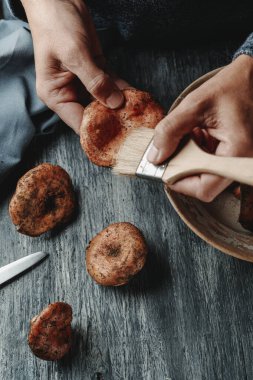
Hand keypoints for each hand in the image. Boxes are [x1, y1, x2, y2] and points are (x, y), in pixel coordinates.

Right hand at [21, 0, 126, 133]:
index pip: (78, 122)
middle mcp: (69, 92)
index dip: (97, 131)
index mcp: (56, 95)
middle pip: (93, 114)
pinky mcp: (96, 70)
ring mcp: (83, 82)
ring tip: (139, 113)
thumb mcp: (75, 55)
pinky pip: (111, 84)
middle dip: (112, 119)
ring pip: (105, 100)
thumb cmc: (55, 25)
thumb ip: (95, 81)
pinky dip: (123, 89)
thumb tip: (115, 103)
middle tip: (134, 127)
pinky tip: (136, 96)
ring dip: (121, 105)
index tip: (118, 138)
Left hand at [148, 55, 252, 201]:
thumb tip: (155, 157)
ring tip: (192, 134)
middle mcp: (240, 162)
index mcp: (237, 151)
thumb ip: (170, 131)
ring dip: (190, 160)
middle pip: (204, 186)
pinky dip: (198, 154)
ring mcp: (238, 161)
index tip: (164, 167)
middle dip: (183, 169)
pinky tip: (199, 134)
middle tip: (172, 150)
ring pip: (206, 176)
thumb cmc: (230, 87)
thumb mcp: (194, 105)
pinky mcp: (233, 157)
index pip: (204, 189)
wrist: (251, 78)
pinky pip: (211, 166)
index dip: (179, 181)